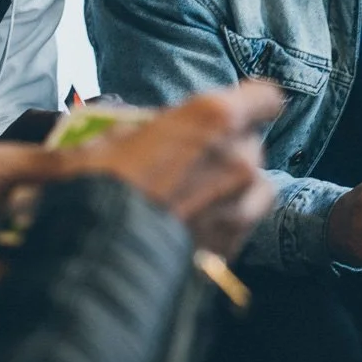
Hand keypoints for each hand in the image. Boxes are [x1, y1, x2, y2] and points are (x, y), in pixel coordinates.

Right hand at [63, 81, 281, 258]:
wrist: (102, 263)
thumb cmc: (97, 191)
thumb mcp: (100, 142)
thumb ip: (129, 131)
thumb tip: (123, 135)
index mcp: (213, 119)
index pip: (263, 97)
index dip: (253, 104)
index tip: (237, 111)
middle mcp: (239, 158)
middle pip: (250, 144)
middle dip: (226, 150)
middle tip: (190, 163)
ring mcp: (243, 205)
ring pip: (253, 186)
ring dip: (233, 188)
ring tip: (199, 198)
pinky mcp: (236, 245)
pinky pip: (241, 225)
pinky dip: (224, 223)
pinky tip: (194, 229)